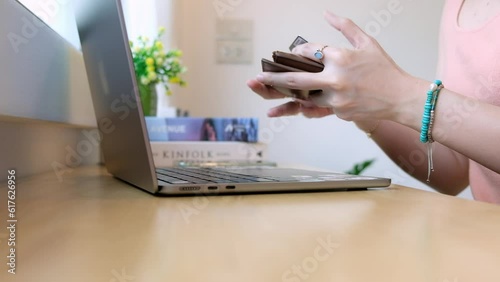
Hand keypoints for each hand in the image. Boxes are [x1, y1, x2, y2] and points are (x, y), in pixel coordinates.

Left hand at [250, 11, 416, 122]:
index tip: (293, 52)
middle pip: (297, 79)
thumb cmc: (384, 70)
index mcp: (340, 57)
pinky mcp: (339, 112)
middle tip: (258, 78)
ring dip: (294, 96)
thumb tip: (326, 13)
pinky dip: (317, 104)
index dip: (298, 51)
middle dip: (274, 79)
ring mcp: (336, 98)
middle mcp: (335, 78)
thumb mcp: (367, 43)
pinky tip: (315, 104)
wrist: (401, 98)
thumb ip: (345, 27)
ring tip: (275, 100)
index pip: (309, 52)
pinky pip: (322, 107)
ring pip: (307, 97)